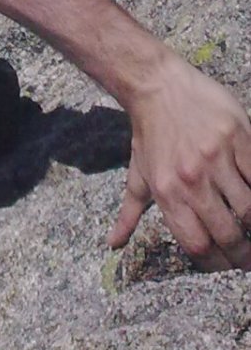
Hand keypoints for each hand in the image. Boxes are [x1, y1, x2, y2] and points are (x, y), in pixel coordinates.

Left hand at [109, 54, 250, 269]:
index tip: (228, 266)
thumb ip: (129, 213)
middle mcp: (191, 179)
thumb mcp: (137, 174)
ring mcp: (216, 157)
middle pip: (228, 234)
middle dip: (242, 253)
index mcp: (166, 192)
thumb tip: (113, 244)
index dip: (217, 264)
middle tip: (247, 257)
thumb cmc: (149, 134)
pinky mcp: (238, 136)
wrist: (155, 84)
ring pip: (249, 209)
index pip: (198, 246)